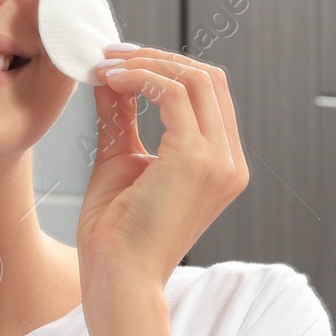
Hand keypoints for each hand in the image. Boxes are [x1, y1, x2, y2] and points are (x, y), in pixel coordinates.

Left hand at [75, 44, 250, 297]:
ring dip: (145, 64)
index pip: (208, 95)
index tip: (121, 61)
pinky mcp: (196, 160)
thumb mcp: (120, 159)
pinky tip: (110, 81)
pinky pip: (173, 94)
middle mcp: (229, 163)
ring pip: (194, 78)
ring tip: (105, 67)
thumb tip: (111, 75)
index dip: (166, 68)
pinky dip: (140, 79)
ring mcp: (218, 161)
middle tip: (111, 56)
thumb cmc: (116, 235)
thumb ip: (122, 116)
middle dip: (156, 58)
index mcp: (221, 165)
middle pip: (208, 78)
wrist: (117, 279)